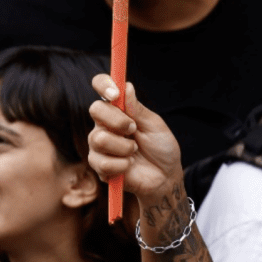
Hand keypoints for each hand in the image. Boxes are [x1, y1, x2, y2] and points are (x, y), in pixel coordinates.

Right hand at [87, 76, 185, 203]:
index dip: (104, 84)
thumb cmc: (161, 148)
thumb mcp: (154, 125)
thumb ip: (138, 109)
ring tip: (134, 151)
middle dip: (117, 120)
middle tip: (133, 129)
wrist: (165, 177)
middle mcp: (104, 124)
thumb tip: (126, 87)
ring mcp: (99, 146)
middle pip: (95, 109)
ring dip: (123, 146)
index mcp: (118, 110)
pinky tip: (129, 166)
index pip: (102, 87)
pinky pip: (102, 162)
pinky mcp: (99, 166)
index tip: (115, 92)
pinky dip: (122, 164)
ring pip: (98, 138)